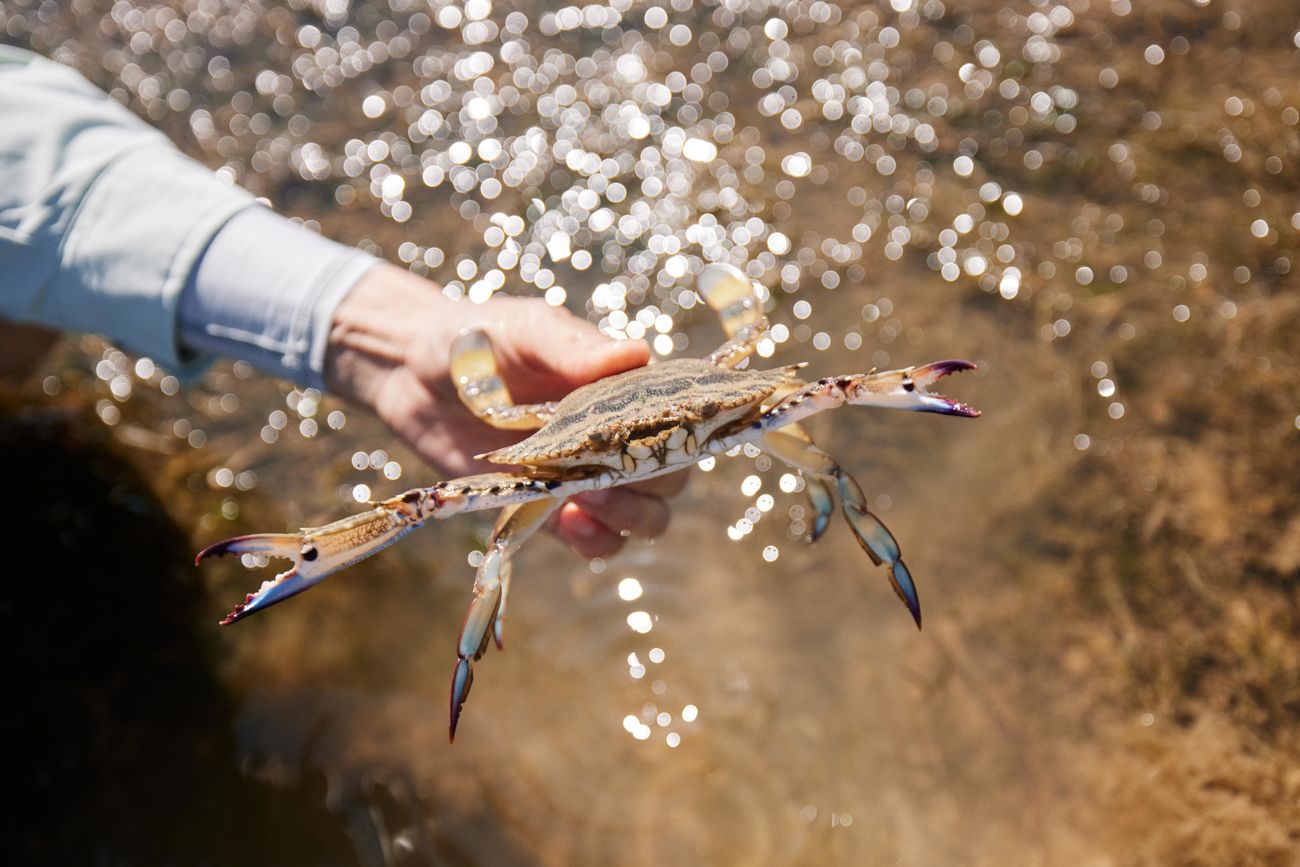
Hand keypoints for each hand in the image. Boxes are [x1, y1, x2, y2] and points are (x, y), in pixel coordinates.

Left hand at [323, 262, 685, 557]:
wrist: (413, 370)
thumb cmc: (477, 336)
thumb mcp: (525, 329)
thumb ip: (572, 347)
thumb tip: (635, 353)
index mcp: (624, 387)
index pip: (681, 418)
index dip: (678, 438)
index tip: (648, 444)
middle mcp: (616, 433)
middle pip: (670, 475)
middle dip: (651, 485)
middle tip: (605, 479)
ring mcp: (586, 473)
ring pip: (644, 514)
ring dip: (629, 518)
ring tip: (585, 503)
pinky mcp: (551, 506)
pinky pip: (596, 540)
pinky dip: (596, 543)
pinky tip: (570, 526)